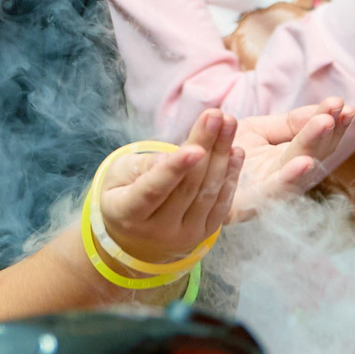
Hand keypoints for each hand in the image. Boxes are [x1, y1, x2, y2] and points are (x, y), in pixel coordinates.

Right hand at [98, 108, 240, 269]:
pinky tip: (236, 151)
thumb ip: (142, 166)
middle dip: (205, 147)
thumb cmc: (122, 195)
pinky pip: (222, 203)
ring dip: (222, 156)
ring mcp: (185, 235)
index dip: (175, 169)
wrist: (135, 238)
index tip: (195, 148)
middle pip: (188, 187)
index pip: (154, 190)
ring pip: (208, 193)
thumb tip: (172, 156)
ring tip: (229, 124)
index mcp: (129, 214)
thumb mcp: (118, 176)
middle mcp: (159, 231)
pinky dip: (231, 176)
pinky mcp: (205, 233)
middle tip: (217, 115)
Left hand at [230, 99, 351, 216]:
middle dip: (324, 135)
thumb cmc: (225, 151)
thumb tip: (327, 110)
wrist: (186, 172)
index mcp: (288, 163)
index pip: (318, 144)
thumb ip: (291, 123)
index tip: (343, 105)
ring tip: (324, 127)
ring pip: (296, 176)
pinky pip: (270, 195)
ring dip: (311, 150)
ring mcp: (265, 196)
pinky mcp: (246, 207)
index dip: (333, 127)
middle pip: (311, 159)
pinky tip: (303, 163)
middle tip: (335, 112)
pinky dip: (288, 180)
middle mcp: (282, 182)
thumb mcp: (259, 130)